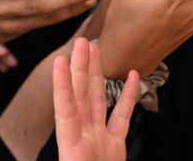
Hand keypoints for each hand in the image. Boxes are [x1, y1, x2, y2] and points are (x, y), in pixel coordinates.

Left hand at [53, 39, 136, 160]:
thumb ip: (68, 157)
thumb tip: (64, 127)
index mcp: (70, 146)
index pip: (64, 109)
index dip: (62, 85)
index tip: (60, 61)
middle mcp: (83, 136)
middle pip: (80, 95)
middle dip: (80, 68)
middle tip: (81, 42)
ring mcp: (99, 138)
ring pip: (97, 99)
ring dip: (96, 74)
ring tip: (95, 49)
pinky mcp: (115, 144)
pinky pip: (122, 115)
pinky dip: (128, 96)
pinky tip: (131, 77)